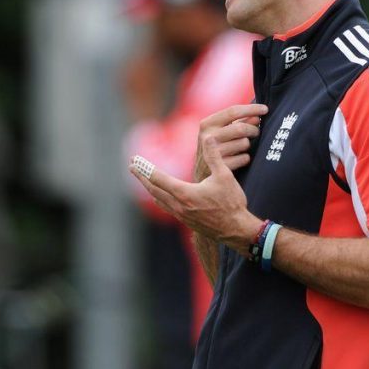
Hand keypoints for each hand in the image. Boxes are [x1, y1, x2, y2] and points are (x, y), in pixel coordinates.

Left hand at [131, 136, 263, 256]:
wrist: (237, 230)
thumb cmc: (232, 203)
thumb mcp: (225, 176)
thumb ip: (213, 156)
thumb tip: (208, 137)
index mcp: (184, 193)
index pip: (158, 178)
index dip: (145, 168)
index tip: (134, 160)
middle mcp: (178, 205)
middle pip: (153, 189)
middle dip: (141, 177)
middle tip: (132, 167)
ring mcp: (181, 215)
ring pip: (158, 199)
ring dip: (149, 187)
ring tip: (142, 179)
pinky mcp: (186, 221)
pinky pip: (166, 207)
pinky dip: (159, 198)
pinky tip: (159, 196)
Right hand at [195, 104, 267, 176]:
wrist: (203, 174)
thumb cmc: (215, 147)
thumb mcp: (222, 131)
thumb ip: (238, 122)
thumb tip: (257, 117)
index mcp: (207, 124)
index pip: (232, 111)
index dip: (252, 109)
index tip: (265, 109)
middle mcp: (208, 137)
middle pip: (240, 128)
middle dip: (253, 129)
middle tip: (256, 132)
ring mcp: (213, 153)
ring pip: (244, 143)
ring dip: (248, 144)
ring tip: (243, 146)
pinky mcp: (221, 167)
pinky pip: (244, 158)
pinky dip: (245, 158)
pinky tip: (239, 158)